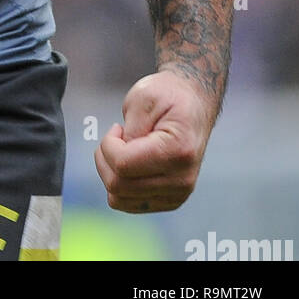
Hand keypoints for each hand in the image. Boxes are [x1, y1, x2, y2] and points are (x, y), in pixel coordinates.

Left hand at [94, 70, 214, 212]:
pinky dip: (120, 184)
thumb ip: (130, 129)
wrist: (193, 103)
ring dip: (110, 172)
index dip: (108, 145)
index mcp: (177, 151)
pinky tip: (131, 163)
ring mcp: (178, 194)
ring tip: (123, 150)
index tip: (117, 128)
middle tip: (117, 137)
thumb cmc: (167, 95)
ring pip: (120, 200)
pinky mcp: (171, 200)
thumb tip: (120, 161)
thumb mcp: (143, 98)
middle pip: (118, 186)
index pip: (123, 164)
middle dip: (105, 159)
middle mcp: (181, 180)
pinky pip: (129, 203)